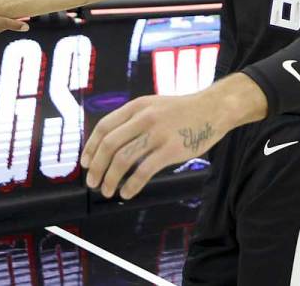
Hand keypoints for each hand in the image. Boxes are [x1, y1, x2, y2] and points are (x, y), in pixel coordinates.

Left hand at [80, 92, 226, 199]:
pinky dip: (131, 185)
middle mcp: (144, 118)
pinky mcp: (171, 149)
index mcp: (136, 106)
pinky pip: (144, 171)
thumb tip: (109, 143)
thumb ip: (132, 120)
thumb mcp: (153, 105)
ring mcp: (158, 133)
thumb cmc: (181, 111)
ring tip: (107, 191)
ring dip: (110, 179)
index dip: (91, 147)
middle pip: (110, 144)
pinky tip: (126, 193)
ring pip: (123, 159)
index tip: (85, 163)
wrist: (214, 108)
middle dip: (97, 167)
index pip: (104, 127)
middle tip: (92, 183)